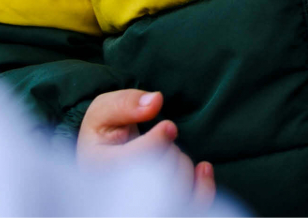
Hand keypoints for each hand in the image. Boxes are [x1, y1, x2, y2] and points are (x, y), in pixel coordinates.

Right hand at [77, 90, 214, 205]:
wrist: (104, 165)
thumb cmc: (105, 136)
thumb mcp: (103, 111)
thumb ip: (125, 103)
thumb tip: (156, 100)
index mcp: (103, 169)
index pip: (142, 157)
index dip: (161, 136)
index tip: (167, 126)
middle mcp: (121, 195)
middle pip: (164, 170)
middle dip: (170, 149)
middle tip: (161, 143)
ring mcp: (147, 207)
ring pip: (180, 186)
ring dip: (181, 163)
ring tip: (166, 156)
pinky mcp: (167, 210)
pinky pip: (195, 205)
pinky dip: (204, 185)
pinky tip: (202, 168)